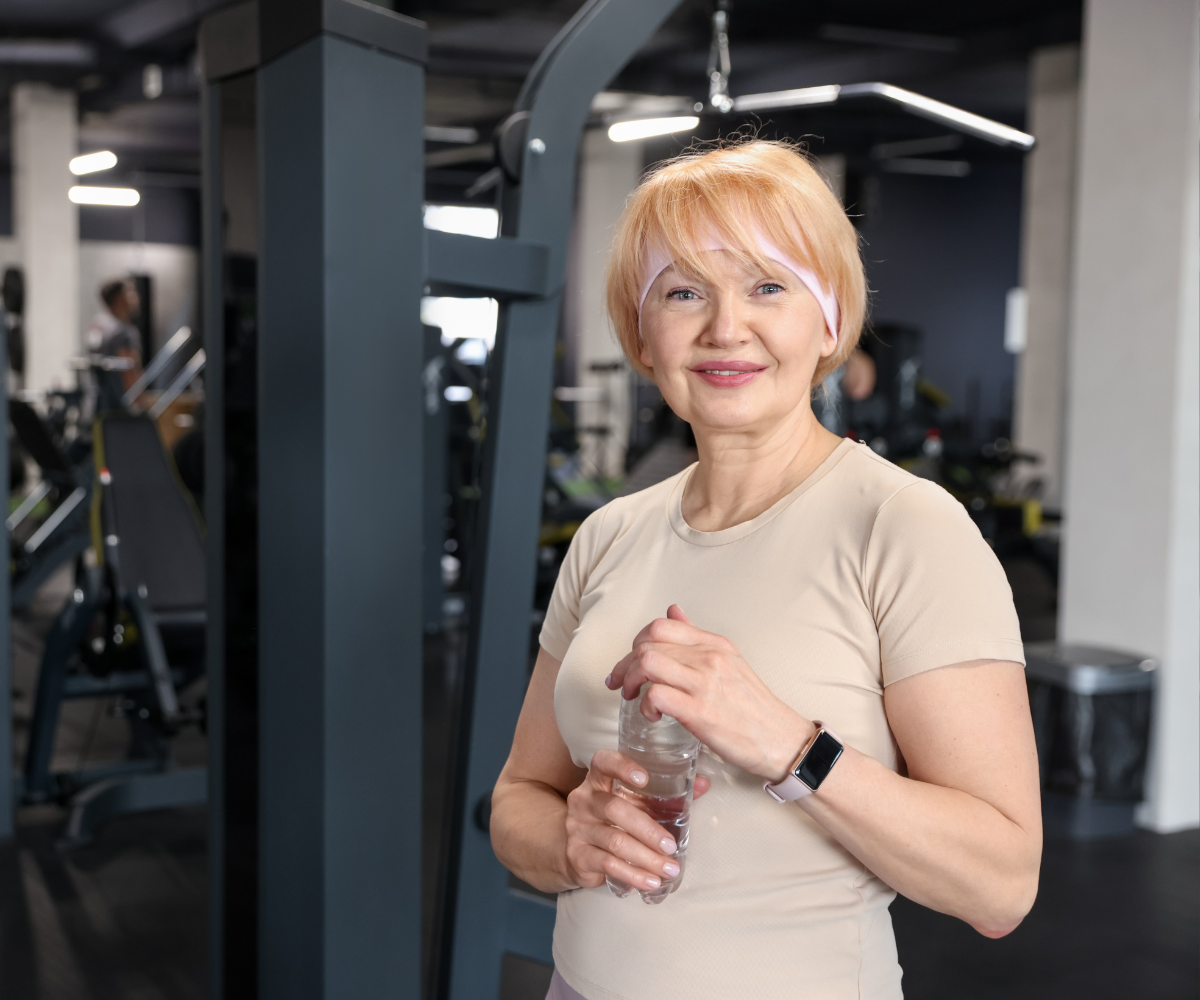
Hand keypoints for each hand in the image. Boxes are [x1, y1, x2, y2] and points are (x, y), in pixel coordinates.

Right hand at [564, 748, 710, 890]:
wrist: (573, 850)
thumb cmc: (613, 820)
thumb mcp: (633, 803)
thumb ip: (666, 793)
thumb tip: (704, 783)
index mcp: (597, 780)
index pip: (603, 763)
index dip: (621, 767)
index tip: (644, 779)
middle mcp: (584, 801)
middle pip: (614, 809)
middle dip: (647, 829)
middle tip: (671, 845)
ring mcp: (577, 829)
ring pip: (615, 841)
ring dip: (646, 858)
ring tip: (669, 869)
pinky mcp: (577, 856)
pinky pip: (608, 865)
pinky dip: (633, 874)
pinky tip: (650, 882)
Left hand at [606, 605, 814, 781]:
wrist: (782, 739)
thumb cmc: (753, 707)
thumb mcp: (729, 661)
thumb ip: (697, 637)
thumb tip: (673, 611)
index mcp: (714, 644)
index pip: (661, 626)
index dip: (636, 643)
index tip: (629, 663)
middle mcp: (709, 658)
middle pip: (647, 644)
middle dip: (624, 665)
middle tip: (621, 685)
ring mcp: (705, 683)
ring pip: (647, 663)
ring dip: (630, 680)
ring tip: (634, 698)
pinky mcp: (701, 712)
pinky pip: (656, 695)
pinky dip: (645, 705)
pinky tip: (653, 716)